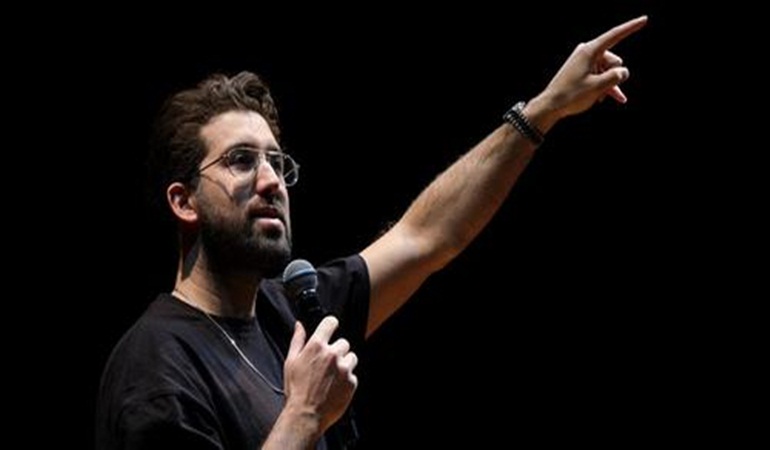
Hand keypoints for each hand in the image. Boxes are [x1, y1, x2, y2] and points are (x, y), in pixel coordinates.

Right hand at [283, 316, 358, 432]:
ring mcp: (344, 368)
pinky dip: (346, 380)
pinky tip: (334, 387)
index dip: (330, 325)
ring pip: (351, 358)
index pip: (331, 322)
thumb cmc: (296, 389)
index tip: (330, 330)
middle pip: (343, 342)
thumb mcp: (291, 362)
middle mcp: (333, 354)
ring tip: (331, 377)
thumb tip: (299, 325)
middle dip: (336, 351)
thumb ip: (297, 340)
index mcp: (317, 346)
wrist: (306, 415)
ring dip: (344, 364)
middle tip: (326, 365)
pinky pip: (353, 375)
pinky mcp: (352, 382)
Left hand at [539, 15, 647, 120]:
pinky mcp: (582, 70)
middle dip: (614, 76)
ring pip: (608, 70)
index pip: (615, 35)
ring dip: (609, 84)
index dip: (631, 27)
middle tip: (600, 90)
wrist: (550, 106)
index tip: (644, 19)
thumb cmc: (571, 95)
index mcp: (590, 50)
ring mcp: (584, 61)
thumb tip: (623, 72)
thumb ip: (616, 77)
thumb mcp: (598, 87)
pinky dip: (605, 86)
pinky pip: (600, 75)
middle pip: (614, 60)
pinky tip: (611, 98)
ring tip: (599, 98)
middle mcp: (587, 52)